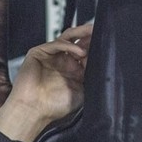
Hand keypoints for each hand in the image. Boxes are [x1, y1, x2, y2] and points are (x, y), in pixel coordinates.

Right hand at [0, 23, 94, 141]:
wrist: (34, 110)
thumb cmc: (53, 106)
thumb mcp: (81, 91)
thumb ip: (90, 76)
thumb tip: (103, 64)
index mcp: (72, 71)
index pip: (85, 53)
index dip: (95, 47)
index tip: (107, 44)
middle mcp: (61, 62)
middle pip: (77, 42)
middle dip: (88, 36)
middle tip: (100, 31)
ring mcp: (50, 56)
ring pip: (66, 38)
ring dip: (80, 33)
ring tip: (91, 31)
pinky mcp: (38, 53)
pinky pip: (55, 44)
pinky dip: (68, 45)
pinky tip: (79, 51)